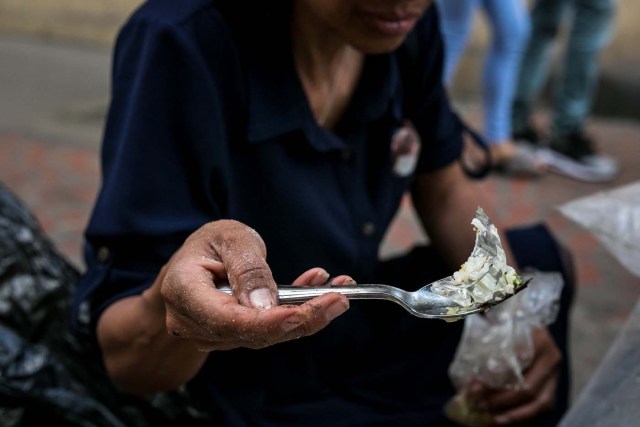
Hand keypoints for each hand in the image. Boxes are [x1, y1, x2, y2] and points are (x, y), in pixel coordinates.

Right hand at [161, 219, 350, 351]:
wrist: (195, 262)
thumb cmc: (210, 244)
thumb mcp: (230, 238)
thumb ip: (247, 268)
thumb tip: (265, 305)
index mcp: (183, 290)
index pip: (224, 318)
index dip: (265, 321)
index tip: (301, 313)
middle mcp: (193, 321)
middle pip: (250, 332)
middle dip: (301, 318)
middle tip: (339, 298)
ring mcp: (212, 334)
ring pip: (265, 334)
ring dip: (307, 313)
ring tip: (340, 289)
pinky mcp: (235, 337)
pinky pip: (269, 328)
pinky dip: (298, 310)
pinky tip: (321, 290)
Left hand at [466, 327, 560, 424]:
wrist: (531, 323)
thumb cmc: (510, 325)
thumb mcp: (499, 327)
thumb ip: (488, 346)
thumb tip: (470, 382)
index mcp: (538, 340)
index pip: (517, 364)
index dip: (495, 379)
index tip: (474, 386)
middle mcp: (550, 359)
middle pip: (528, 388)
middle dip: (501, 401)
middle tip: (478, 404)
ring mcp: (555, 374)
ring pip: (540, 403)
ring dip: (514, 415)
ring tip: (492, 419)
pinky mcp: (553, 387)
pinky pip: (542, 407)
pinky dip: (523, 416)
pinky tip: (504, 418)